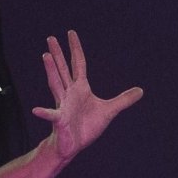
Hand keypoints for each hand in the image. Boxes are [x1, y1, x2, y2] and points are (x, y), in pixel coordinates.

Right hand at [31, 30, 142, 161]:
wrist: (72, 145)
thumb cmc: (86, 126)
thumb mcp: (109, 111)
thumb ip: (123, 100)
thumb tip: (140, 91)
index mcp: (80, 88)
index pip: (78, 63)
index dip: (75, 48)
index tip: (71, 33)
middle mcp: (69, 93)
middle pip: (63, 69)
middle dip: (58, 54)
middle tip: (51, 38)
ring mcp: (63, 105)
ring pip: (56, 85)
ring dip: (51, 71)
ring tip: (45, 56)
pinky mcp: (60, 120)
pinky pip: (52, 115)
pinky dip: (44, 113)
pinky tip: (36, 110)